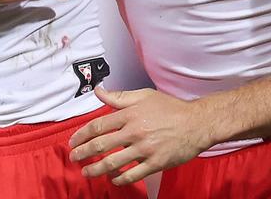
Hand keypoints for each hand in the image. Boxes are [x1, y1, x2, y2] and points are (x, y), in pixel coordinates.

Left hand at [68, 87, 206, 184]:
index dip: (82, 135)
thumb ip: (119, 97)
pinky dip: (120, 179)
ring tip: (87, 172)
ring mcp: (145, 149)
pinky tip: (113, 179)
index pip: (98, 126)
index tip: (73, 141)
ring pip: (114, 162)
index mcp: (129, 115)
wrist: (197, 123)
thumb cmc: (171, 108)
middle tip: (73, 158)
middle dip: (83, 153)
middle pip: (101, 145)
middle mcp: (134, 132)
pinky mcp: (155, 163)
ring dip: (96, 168)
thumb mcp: (144, 96)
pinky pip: (133, 174)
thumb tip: (99, 92)